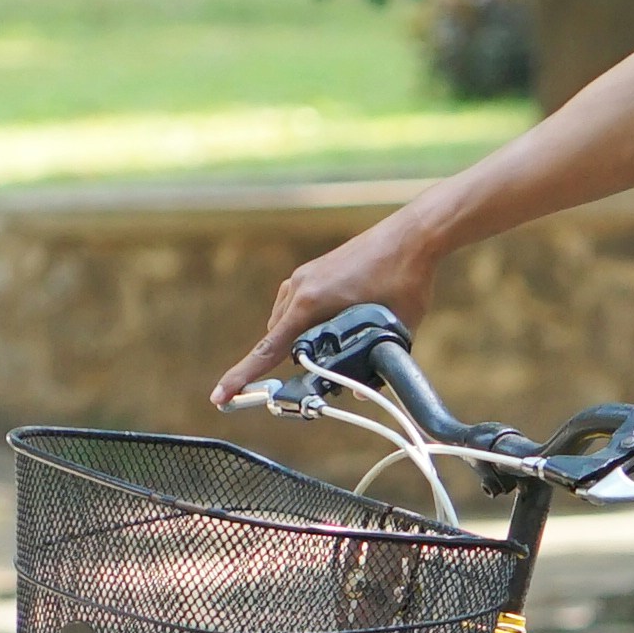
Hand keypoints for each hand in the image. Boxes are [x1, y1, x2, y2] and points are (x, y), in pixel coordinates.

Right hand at [219, 215, 434, 405]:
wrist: (412, 236)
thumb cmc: (404, 279)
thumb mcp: (394, 332)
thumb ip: (375, 365)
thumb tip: (361, 392)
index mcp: (310, 304)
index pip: (267, 350)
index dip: (243, 376)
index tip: (221, 396)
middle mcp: (299, 289)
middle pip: (278, 340)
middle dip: (292, 360)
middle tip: (322, 374)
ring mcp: (303, 277)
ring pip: (284, 322)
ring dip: (298, 339)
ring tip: (336, 345)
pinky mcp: (312, 271)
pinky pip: (293, 305)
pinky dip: (304, 321)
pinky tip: (332, 324)